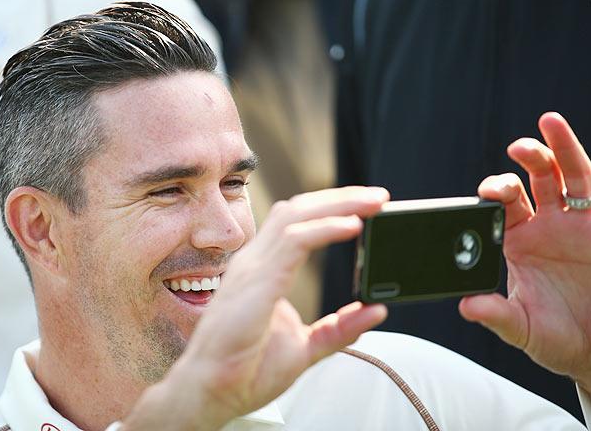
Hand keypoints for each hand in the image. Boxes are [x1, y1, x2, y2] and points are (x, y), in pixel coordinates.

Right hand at [124, 186, 388, 429]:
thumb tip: (375, 311)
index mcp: (263, 270)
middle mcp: (256, 261)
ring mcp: (253, 268)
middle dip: (341, 198)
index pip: (297, 223)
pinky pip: (294, 243)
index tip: (367, 207)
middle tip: (379, 197)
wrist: (211, 394)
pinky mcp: (256, 282)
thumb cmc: (246, 370)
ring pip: (296, 216)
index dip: (331, 209)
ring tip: (373, 203)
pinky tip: (352, 227)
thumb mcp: (306, 347)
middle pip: (299, 210)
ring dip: (338, 205)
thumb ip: (339, 328)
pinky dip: (325, 229)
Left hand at [460, 112, 590, 392]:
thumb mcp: (524, 329)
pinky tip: (564, 138)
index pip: (498, 209)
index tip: (484, 196)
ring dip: (552, 148)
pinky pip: (590, 184)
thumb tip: (466, 306)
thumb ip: (497, 316)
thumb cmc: (558, 338)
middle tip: (514, 156)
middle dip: (519, 166)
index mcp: (516, 243)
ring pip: (562, 174)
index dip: (491, 195)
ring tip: (545, 123)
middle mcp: (543, 226)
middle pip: (528, 183)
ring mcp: (574, 221)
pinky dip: (576, 158)